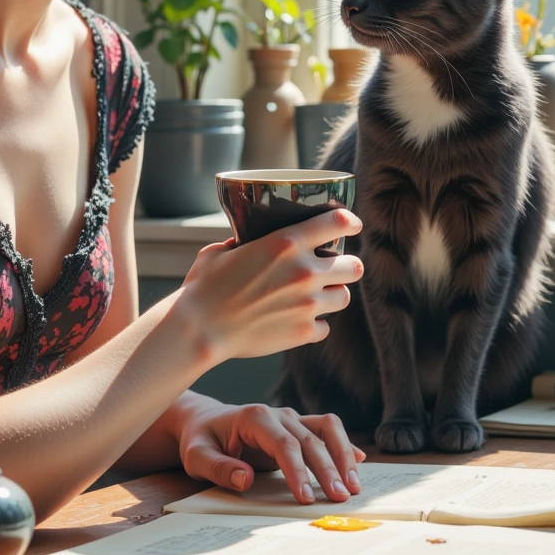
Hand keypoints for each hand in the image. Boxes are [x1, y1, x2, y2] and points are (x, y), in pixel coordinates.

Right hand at [175, 209, 362, 367]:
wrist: (199, 329)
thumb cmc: (204, 287)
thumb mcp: (221, 251)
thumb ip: (242, 243)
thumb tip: (244, 240)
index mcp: (286, 242)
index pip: (338, 222)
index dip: (349, 221)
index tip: (350, 224)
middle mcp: (304, 272)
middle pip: (354, 266)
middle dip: (346, 266)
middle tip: (333, 268)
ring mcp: (307, 304)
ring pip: (343, 297)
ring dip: (331, 295)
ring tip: (314, 296)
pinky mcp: (303, 332)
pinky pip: (324, 326)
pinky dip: (313, 324)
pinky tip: (296, 320)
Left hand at [176, 397, 365, 504]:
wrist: (203, 422)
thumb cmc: (201, 441)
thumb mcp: (197, 457)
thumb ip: (219, 468)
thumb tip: (246, 480)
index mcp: (254, 417)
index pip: (284, 445)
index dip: (298, 471)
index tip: (306, 498)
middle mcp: (278, 413)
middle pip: (310, 440)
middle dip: (328, 470)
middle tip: (340, 498)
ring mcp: (291, 417)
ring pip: (326, 429)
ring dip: (343, 455)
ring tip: (354, 486)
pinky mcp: (298, 426)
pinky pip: (326, 429)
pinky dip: (344, 444)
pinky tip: (359, 462)